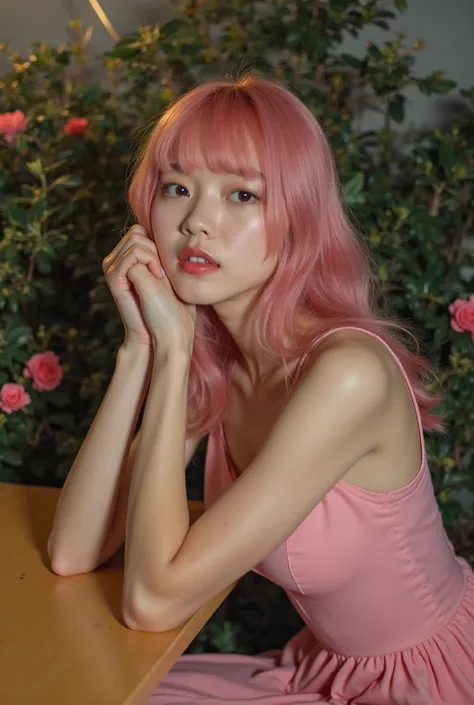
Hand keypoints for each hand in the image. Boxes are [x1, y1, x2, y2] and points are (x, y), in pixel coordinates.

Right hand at [103, 224, 163, 346]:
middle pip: (136, 232)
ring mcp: (112, 268)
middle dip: (156, 249)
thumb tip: (161, 227)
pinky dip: (150, 262)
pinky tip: (155, 279)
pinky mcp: (113, 277)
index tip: (165, 268)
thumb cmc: (172, 305)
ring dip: (155, 257)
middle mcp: (115, 261)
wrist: (165, 332)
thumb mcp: (167, 272)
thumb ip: (158, 250)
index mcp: (126, 258)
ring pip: (136, 241)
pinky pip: (133, 254)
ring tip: (159, 279)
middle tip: (162, 275)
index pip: (139, 230)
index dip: (157, 244)